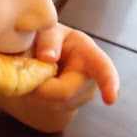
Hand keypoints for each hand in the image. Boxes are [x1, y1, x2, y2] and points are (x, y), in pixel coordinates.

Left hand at [0, 24, 118, 132]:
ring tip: (32, 71)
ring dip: (35, 90)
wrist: (46, 54)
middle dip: (41, 85)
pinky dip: (35, 94)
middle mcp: (91, 79)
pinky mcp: (68, 106)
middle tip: (25, 68)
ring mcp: (81, 96)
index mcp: (90, 54)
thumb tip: (48, 58)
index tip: (111, 99)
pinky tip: (35, 81)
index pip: (103, 69)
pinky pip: (47, 105)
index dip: (109, 83)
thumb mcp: (49, 30)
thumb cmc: (51, 39)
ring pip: (52, 102)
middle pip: (65, 93)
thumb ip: (49, 40)